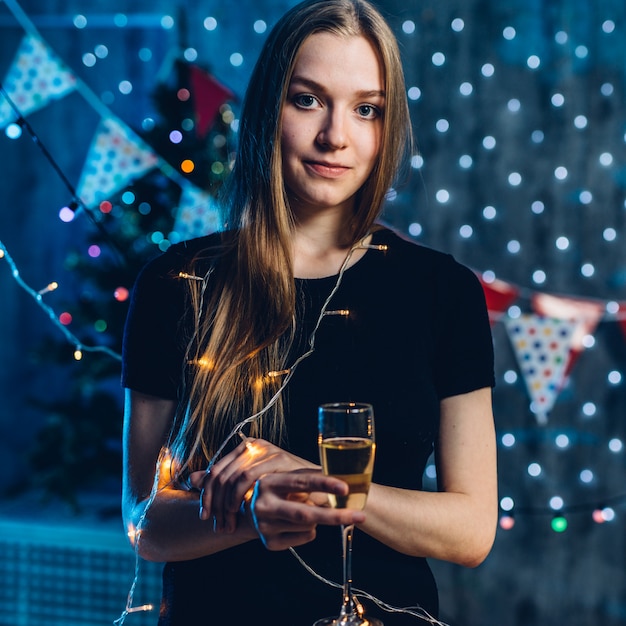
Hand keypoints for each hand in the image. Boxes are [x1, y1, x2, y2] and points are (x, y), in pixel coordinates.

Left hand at [190, 438, 316, 532]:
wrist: (318, 489)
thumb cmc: (283, 490)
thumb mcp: (249, 487)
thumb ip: (223, 481)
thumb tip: (191, 479)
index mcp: (245, 449)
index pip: (216, 471)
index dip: (206, 495)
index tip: (205, 516)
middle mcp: (254, 446)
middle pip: (221, 475)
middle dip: (215, 503)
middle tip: (217, 525)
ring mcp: (267, 451)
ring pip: (233, 479)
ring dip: (227, 505)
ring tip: (229, 524)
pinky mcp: (278, 459)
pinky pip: (250, 479)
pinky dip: (242, 498)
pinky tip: (244, 513)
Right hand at [246, 470, 365, 550]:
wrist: (248, 511)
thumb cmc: (278, 490)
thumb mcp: (288, 479)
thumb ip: (309, 478)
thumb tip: (343, 477)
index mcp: (269, 482)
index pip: (301, 482)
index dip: (324, 484)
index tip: (345, 488)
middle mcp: (263, 504)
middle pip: (306, 513)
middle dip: (335, 515)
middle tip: (359, 516)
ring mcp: (264, 526)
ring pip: (308, 526)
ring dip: (317, 519)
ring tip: (305, 509)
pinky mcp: (269, 543)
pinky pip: (305, 538)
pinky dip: (310, 531)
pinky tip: (298, 524)